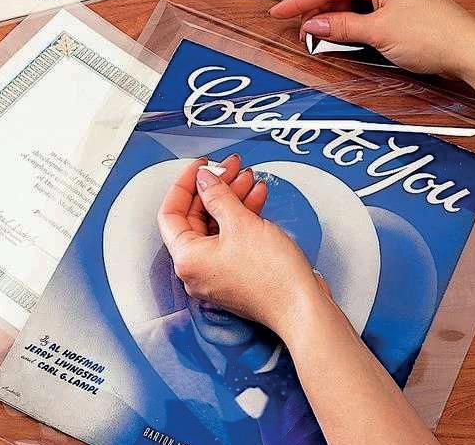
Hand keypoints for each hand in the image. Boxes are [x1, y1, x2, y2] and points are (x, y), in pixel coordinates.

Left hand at [157, 157, 327, 339]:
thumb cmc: (272, 276)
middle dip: (215, 189)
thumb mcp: (241, 223)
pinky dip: (241, 218)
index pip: (171, 213)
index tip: (202, 167)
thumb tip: (203, 179)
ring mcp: (216, 273)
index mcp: (186, 258)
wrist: (303, 308)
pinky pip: (231, 239)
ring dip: (231, 199)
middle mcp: (196, 269)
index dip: (185, 184)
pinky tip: (257, 198)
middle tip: (230, 168)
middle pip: (195, 218)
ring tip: (248, 178)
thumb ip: (217, 195)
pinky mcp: (235, 275)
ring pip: (216, 226)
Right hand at [269, 0, 474, 78]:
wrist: (471, 52)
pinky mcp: (405, 5)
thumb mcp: (377, 33)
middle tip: (301, 27)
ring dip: (335, 14)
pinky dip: (351, 19)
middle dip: (317, 5)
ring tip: (321, 35)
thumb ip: (340, 27)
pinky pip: (368, 6)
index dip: (301, 1)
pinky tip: (345, 34)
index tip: (279, 12)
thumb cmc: (432, 37)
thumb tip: (312, 24)